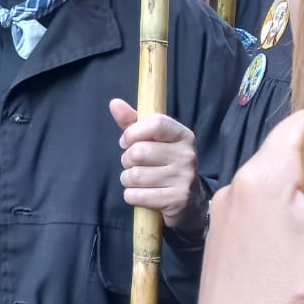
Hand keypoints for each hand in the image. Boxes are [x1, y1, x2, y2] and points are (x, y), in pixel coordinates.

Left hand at [110, 99, 199, 227]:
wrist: (189, 200)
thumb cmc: (164, 165)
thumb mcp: (152, 141)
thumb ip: (132, 122)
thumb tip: (114, 103)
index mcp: (183, 135)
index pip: (155, 123)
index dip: (132, 132)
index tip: (127, 142)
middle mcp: (186, 155)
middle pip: (138, 152)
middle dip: (127, 160)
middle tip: (134, 165)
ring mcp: (184, 178)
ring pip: (135, 176)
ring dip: (128, 180)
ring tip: (138, 180)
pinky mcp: (176, 200)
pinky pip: (137, 196)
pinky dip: (131, 196)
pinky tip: (142, 195)